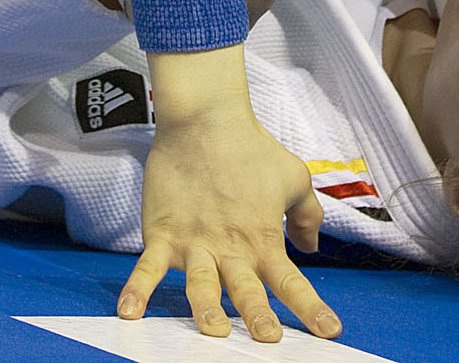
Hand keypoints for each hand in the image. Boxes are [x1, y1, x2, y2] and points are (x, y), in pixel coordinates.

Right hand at [119, 46, 339, 342]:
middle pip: (246, 291)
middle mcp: (230, 246)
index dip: (311, 308)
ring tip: (212, 333)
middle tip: (267, 342)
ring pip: (201, 285)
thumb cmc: (252, 146)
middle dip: (257, 319)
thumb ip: (306, 215)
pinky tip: (129, 313)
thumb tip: (311, 246)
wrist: (205, 118)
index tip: (330, 331)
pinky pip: (148, 266)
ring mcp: (194, 241)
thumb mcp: (294, 177)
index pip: (291, 281)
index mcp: (263, 237)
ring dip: (206, 311)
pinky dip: (137, 290)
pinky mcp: (162, 232)